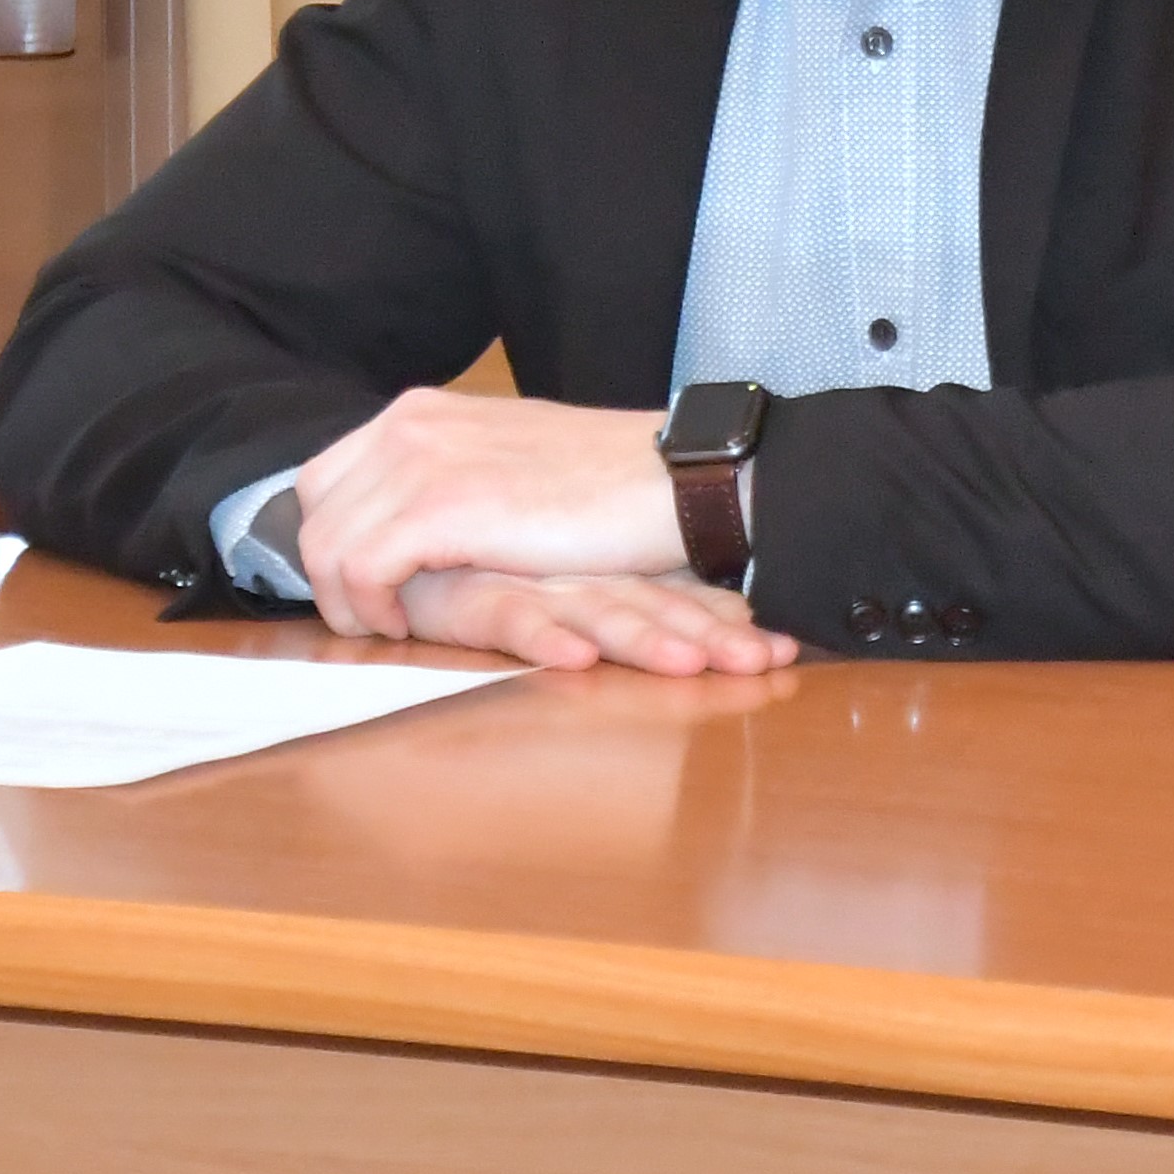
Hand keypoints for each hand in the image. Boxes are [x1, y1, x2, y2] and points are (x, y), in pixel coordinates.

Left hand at [293, 389, 688, 638]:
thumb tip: (407, 515)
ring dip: (347, 599)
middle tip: (374, 612)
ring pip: (327, 545)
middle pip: (315, 511)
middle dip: (331, 571)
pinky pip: (359, 568)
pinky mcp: (439, 509)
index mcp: (423, 410)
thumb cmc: (608, 481)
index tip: (372, 582)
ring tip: (390, 626)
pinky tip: (405, 625)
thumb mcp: (508, 458)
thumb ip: (452, 471)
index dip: (336, 537)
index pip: (327, 478)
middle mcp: (409, 425)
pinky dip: (370, 607)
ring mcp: (421, 463)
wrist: (672, 481)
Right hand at [393, 566, 797, 676]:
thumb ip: (617, 606)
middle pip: (650, 605)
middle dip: (711, 634)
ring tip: (704, 661)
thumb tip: (704, 633)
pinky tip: (576, 655)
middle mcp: (567, 576)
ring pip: (598, 609)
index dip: (722, 622)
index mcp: (594, 574)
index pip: (672, 595)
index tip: (781, 649)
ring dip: (652, 639)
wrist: (391, 511)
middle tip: (769, 659)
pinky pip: (509, 617)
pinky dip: (545, 637)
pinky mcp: (467, 595)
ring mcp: (520, 582)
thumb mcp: (555, 588)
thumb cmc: (468, 564)